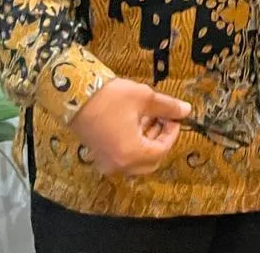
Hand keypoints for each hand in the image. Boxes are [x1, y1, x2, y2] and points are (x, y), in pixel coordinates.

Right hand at [68, 77, 190, 175]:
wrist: (74, 95)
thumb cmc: (110, 97)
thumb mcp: (144, 98)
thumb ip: (167, 107)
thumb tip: (185, 110)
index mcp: (132, 154)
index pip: (162, 150)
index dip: (172, 133)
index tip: (174, 117)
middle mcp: (119, 165)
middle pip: (150, 161)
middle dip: (160, 139)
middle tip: (164, 119)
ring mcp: (106, 162)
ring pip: (137, 160)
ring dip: (147, 141)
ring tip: (150, 117)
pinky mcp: (98, 156)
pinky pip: (123, 157)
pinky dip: (133, 144)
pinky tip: (134, 123)